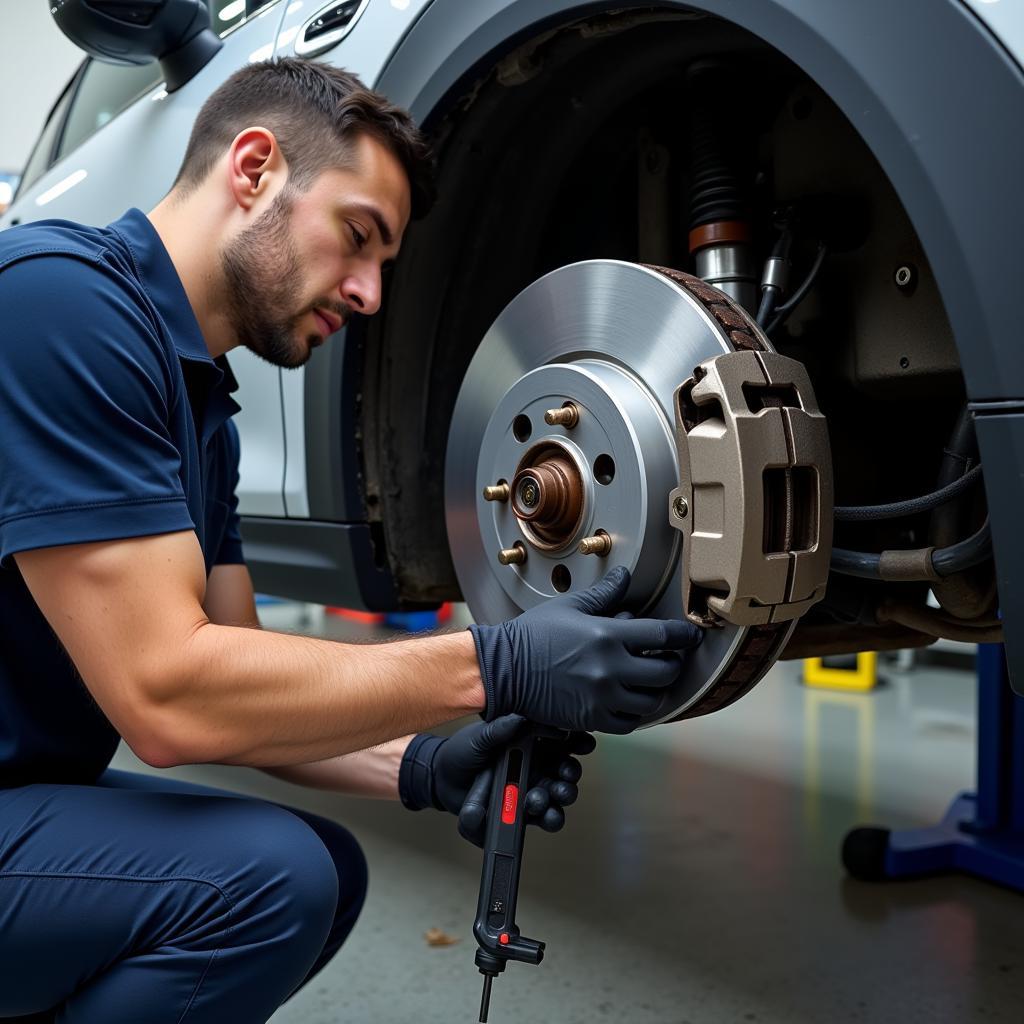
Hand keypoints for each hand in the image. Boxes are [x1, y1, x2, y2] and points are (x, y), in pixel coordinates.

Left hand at [398, 714, 595, 846]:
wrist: (442, 780)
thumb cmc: (463, 752)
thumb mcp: (479, 737)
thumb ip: (499, 729)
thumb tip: (519, 718)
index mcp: (531, 743)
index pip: (563, 741)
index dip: (577, 742)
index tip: (583, 743)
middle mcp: (537, 766)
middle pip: (566, 770)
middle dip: (570, 774)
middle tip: (563, 776)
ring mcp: (531, 789)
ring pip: (558, 795)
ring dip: (560, 797)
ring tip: (543, 797)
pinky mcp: (523, 812)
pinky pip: (543, 817)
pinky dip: (548, 817)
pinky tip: (542, 814)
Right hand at [470, 565, 702, 733]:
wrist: (504, 669)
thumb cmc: (532, 636)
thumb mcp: (571, 607)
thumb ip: (604, 594)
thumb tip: (625, 577)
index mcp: (607, 637)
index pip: (662, 636)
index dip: (683, 635)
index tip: (691, 635)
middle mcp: (610, 670)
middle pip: (665, 672)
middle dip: (672, 664)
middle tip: (669, 659)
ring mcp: (602, 698)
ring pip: (651, 702)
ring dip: (656, 691)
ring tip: (650, 681)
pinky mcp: (591, 719)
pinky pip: (629, 723)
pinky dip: (635, 713)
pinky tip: (630, 701)